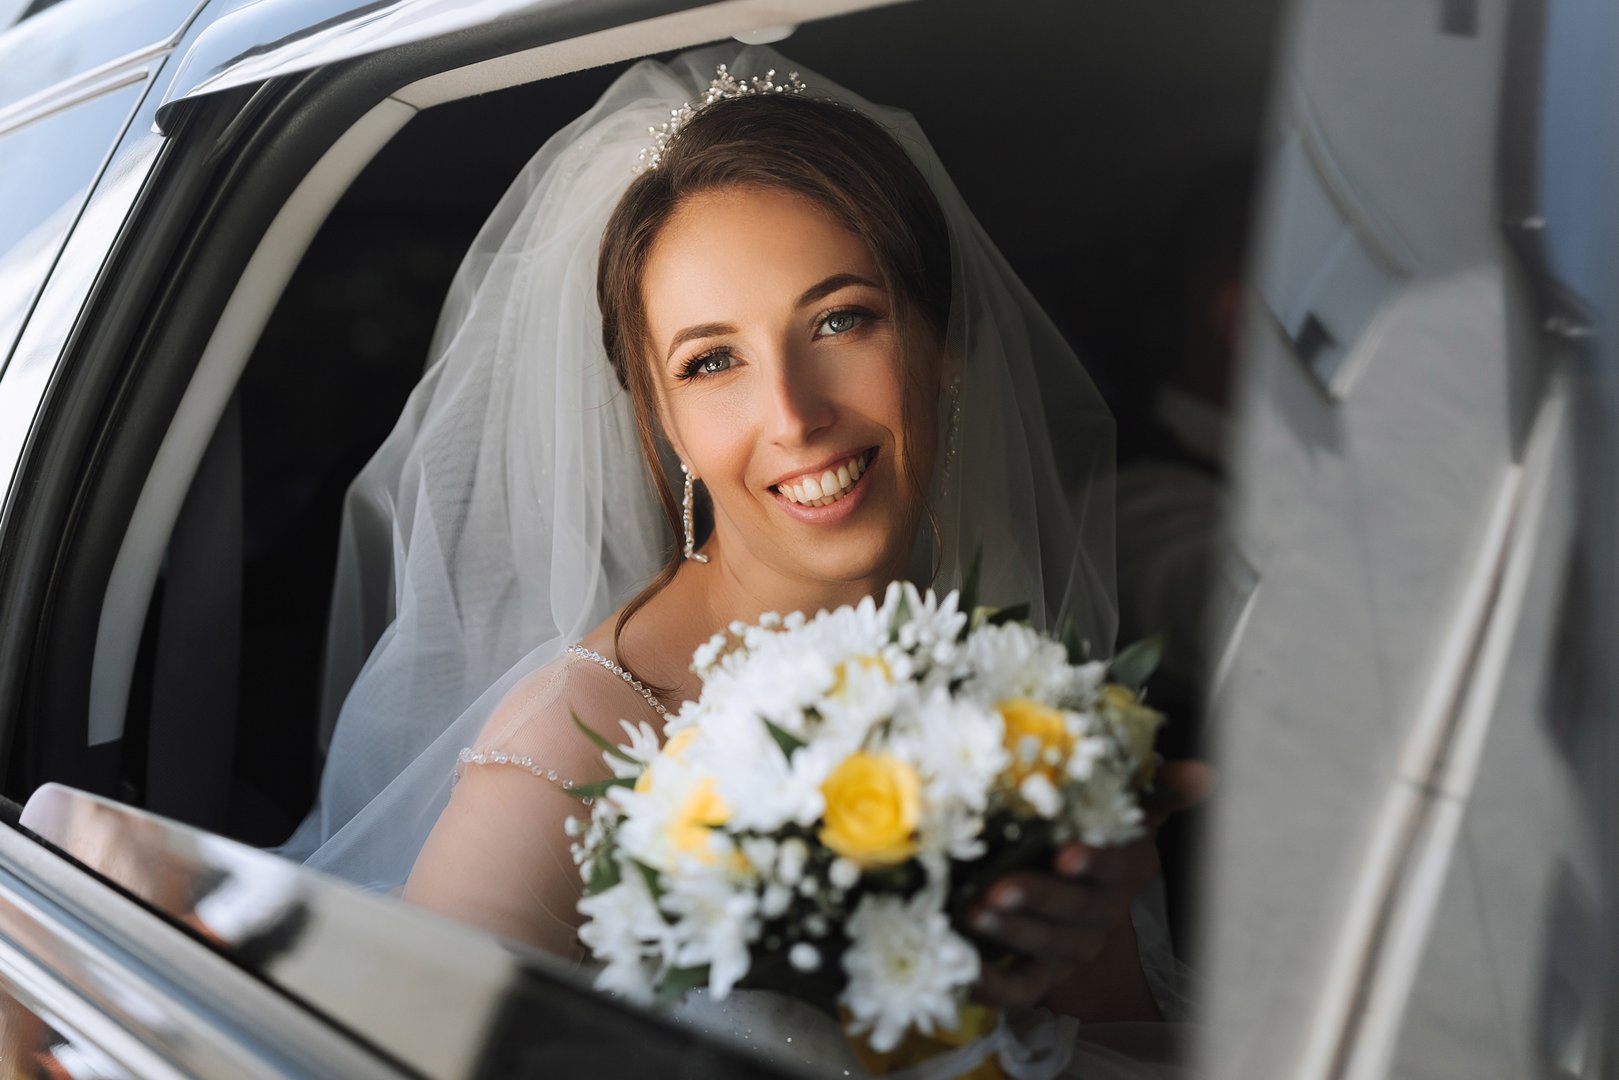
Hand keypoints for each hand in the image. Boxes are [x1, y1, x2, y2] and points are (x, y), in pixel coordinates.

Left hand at [969, 760, 1214, 1009]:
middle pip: (1074, 910)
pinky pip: (1024, 988)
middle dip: (1036, 899)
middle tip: (998, 890)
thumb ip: (1159, 789)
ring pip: (1047, 946)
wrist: (1081, 888)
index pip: (1115, 866)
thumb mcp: (1127, 807)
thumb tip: (1203, 775)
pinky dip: (997, 988)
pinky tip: (970, 976)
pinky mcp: (1044, 975)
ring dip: (1011, 933)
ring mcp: (1073, 948)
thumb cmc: (1096, 832)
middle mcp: (1103, 912)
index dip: (1094, 863)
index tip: (1067, 855)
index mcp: (1124, 868)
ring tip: (974, 916)